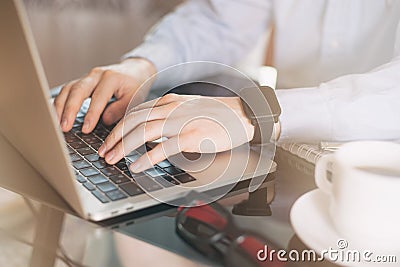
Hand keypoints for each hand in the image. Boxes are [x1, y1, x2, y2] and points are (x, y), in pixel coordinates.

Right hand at [54, 58, 155, 132]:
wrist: (134, 69)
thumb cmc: (135, 86)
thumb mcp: (134, 98)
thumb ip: (120, 109)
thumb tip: (104, 120)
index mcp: (111, 78)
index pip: (98, 98)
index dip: (91, 114)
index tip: (85, 129)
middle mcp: (96, 75)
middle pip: (77, 90)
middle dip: (69, 110)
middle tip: (64, 127)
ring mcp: (87, 76)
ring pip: (68, 89)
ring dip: (59, 107)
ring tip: (56, 124)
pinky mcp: (81, 81)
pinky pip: (67, 90)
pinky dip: (59, 102)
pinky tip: (55, 114)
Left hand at [98, 94, 254, 171]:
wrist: (243, 113)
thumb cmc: (218, 113)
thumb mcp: (189, 108)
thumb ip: (170, 116)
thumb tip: (153, 132)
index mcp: (169, 102)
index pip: (136, 112)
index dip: (118, 126)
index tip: (109, 138)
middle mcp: (171, 109)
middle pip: (133, 121)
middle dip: (113, 137)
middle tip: (103, 151)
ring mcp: (180, 122)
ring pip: (142, 132)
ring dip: (123, 147)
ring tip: (111, 159)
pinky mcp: (191, 137)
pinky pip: (162, 148)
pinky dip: (146, 157)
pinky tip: (136, 166)